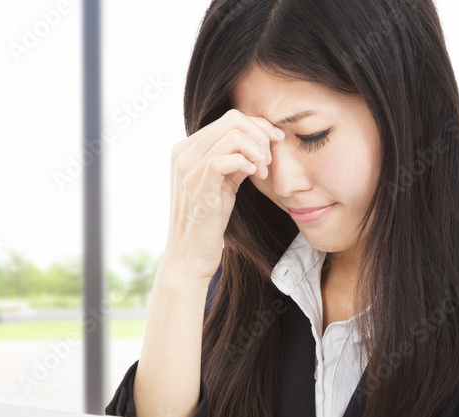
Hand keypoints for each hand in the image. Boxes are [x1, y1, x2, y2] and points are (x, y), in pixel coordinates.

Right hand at [162, 108, 285, 282]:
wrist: (189, 257)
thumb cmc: (207, 223)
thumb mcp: (223, 184)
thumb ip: (235, 160)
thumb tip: (260, 139)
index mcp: (186, 149)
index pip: (229, 118)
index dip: (258, 125)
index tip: (275, 141)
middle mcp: (182, 154)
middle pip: (232, 120)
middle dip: (261, 135)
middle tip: (271, 159)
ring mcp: (187, 169)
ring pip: (232, 135)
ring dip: (258, 150)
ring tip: (264, 171)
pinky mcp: (197, 186)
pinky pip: (227, 158)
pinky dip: (247, 162)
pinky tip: (255, 175)